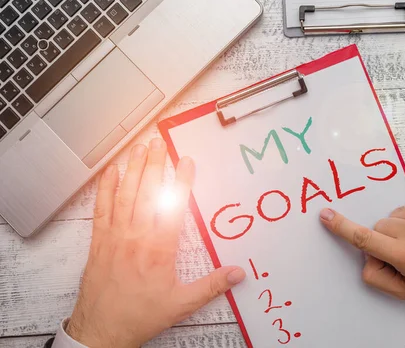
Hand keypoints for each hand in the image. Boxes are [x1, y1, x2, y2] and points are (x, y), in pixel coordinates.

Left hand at [67, 139, 245, 347]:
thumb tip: (238, 274)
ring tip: (139, 149)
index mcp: (159, 249)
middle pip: (147, 193)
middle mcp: (136, 237)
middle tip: (159, 143)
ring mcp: (115, 236)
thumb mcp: (182, 303)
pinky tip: (111, 172)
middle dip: (154, 165)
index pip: (173, 206)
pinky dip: (105, 188)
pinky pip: (102, 209)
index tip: (186, 162)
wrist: (102, 329)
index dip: (181, 181)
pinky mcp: (99, 241)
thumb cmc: (140, 314)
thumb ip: (212, 286)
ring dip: (133, 170)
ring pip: (125, 195)